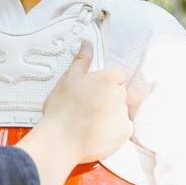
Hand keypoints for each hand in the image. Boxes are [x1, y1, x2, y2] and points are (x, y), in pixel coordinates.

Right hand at [37, 40, 133, 164]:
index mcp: (108, 79)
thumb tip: (86, 44)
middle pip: (121, 91)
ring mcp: (123, 114)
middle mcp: (120, 95)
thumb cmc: (62, 110)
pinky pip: (124, 126)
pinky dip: (114, 128)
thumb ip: (82, 59)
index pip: (119, 73)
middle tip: (90, 106)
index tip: (98, 89)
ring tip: (91, 120)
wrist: (61, 141)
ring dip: (111, 113)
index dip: (109, 81)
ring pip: (122, 109)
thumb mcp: (68, 78)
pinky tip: (97, 130)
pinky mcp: (124, 133)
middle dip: (109, 97)